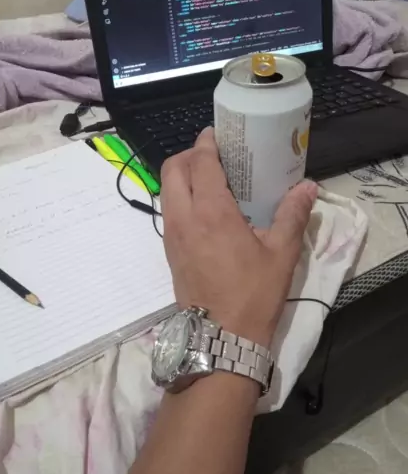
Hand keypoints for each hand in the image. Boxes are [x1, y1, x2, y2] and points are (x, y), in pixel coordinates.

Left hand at [160, 127, 317, 346]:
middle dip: (190, 155)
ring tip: (210, 180)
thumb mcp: (281, 254)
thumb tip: (308, 187)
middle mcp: (184, 218)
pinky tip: (205, 210)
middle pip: (172, 169)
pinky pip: (168, 211)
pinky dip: (180, 197)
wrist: (222, 339)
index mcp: (211, 212)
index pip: (201, 162)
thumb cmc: (253, 294)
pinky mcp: (169, 251)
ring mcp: (171, 235)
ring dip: (182, 176)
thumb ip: (292, 215)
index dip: (206, 142)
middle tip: (214, 156)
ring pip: (166, 190)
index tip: (217, 134)